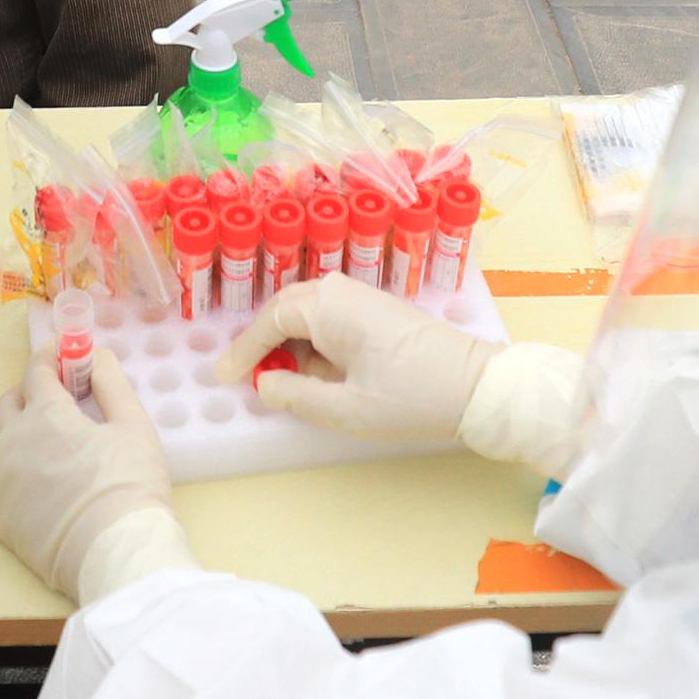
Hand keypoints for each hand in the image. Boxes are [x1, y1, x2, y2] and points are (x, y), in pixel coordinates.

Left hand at [0, 349, 170, 597]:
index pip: (38, 371)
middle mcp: (12, 436)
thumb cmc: (130, 485)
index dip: (51, 359)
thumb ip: (111, 383)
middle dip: (33, 391)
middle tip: (59, 401)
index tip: (64, 359)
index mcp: (46, 413)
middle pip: (13, 400)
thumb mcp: (134, 425)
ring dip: (13, 423)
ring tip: (37, 436)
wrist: (113, 552)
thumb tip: (93, 355)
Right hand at [216, 276, 498, 443]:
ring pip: (306, 314)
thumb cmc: (411, 398)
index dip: (243, 351)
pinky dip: (313, 343)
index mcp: (328, 305)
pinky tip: (316, 373)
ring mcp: (361, 296)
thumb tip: (264, 383)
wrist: (476, 387)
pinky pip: (329, 319)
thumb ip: (294, 395)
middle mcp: (341, 289)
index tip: (223, 376)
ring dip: (289, 344)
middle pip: (284, 310)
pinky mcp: (376, 309)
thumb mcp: (344, 409)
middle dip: (263, 344)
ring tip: (282, 381)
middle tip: (246, 378)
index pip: (268, 320)